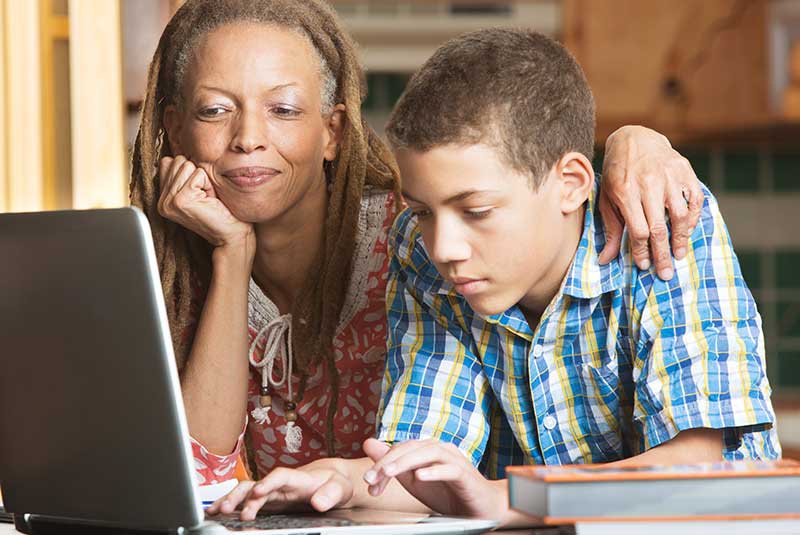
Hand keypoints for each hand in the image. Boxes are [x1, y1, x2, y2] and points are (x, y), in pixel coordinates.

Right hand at [158, 156, 252, 248]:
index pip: (169, 161)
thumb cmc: (221, 211)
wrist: (232, 235)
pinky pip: (198, 174)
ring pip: (187, 165)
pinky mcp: (180, 200)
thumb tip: (175, 152)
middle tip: (206, 196)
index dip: (191, 171)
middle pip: (178, 160)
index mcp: (163, 197)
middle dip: (198, 174)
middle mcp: (162, 201)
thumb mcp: (199, 189)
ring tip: (208, 198)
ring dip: (204, 179)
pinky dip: (209, 184)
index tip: (200, 192)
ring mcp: (169, 201)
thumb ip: (183, 173)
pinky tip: (210, 200)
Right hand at [205, 463, 353, 519]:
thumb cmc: (335, 483)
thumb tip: (318, 503)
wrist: (332, 480)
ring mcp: (273, 492)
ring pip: (246, 491)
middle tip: (228, 508)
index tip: (258, 491)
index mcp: (298, 478)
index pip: (281, 476)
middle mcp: (281, 484)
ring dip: (231, 499)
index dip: (268, 483)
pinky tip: (216, 510)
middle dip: (240, 495)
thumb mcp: (340, 488)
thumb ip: (330, 495)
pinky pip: (246, 500)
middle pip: (256, 484)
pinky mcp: (269, 500)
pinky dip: (231, 504)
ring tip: (217, 510)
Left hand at [362, 438, 505, 520]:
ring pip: (429, 453)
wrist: (482, 508)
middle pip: (411, 448)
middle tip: (371, 477)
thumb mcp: (414, 481)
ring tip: (389, 472)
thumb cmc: (449, 493)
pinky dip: (434, 471)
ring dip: (406, 462)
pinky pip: (450, 469)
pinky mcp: (466, 474)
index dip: (382, 463)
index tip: (369, 482)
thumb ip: (394, 465)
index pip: (400, 449)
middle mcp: (441, 449)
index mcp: (427, 449)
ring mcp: (455, 459)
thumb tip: (368, 444)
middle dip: (388, 462)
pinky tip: (421, 476)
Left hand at [598, 125, 703, 279]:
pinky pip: (695, 199)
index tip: (643, 265)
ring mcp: (669, 176)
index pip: (638, 230)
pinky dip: (694, 218)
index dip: (642, 251)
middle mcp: (649, 183)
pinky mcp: (685, 170)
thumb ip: (611, 228)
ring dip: (681, 239)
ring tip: (679, 255)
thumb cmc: (618, 173)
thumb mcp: (608, 198)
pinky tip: (688, 231)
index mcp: (626, 192)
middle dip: (662, 254)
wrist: (634, 138)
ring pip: (680, 215)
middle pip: (659, 228)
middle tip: (666, 273)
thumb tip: (605, 260)